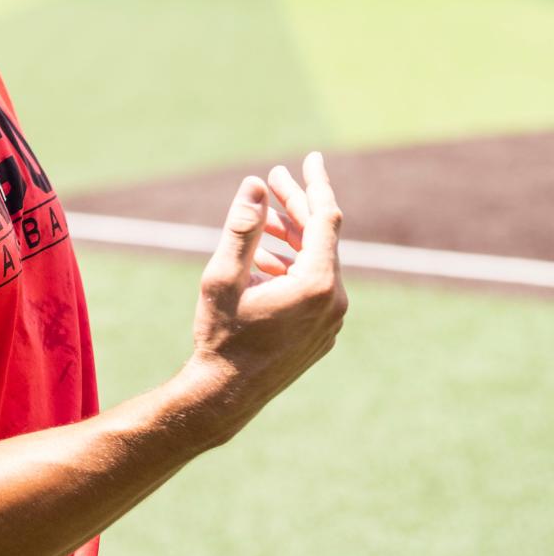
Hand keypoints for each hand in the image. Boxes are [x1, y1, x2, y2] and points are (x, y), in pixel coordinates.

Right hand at [187, 153, 347, 445]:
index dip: (315, 183)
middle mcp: (333, 301)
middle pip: (321, 237)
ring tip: (265, 217)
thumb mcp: (223, 276)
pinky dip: (293, 264)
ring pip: (318, 262)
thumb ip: (242, 227)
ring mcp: (331, 320)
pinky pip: (315, 286)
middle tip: (272, 180)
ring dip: (292, 235)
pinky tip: (265, 259)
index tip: (308, 157)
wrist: (226, 397)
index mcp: (316, 284)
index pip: (325, 217)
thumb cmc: (221, 335)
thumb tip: (255, 185)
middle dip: (296, 205)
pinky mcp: (322, 333)